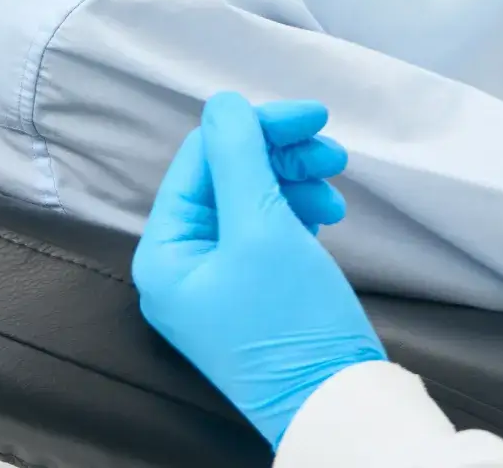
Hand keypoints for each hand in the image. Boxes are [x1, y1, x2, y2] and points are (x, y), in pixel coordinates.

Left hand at [132, 93, 384, 447]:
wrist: (334, 400)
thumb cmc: (290, 321)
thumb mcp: (263, 227)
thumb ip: (238, 156)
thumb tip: (222, 102)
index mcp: (166, 251)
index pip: (203, 158)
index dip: (257, 127)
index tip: (313, 116)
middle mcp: (183, 263)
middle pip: (230, 174)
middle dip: (283, 155)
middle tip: (332, 150)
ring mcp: (218, 278)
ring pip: (255, 196)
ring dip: (298, 180)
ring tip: (336, 190)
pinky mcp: (252, 288)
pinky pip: (269, 227)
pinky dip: (300, 211)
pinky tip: (328, 215)